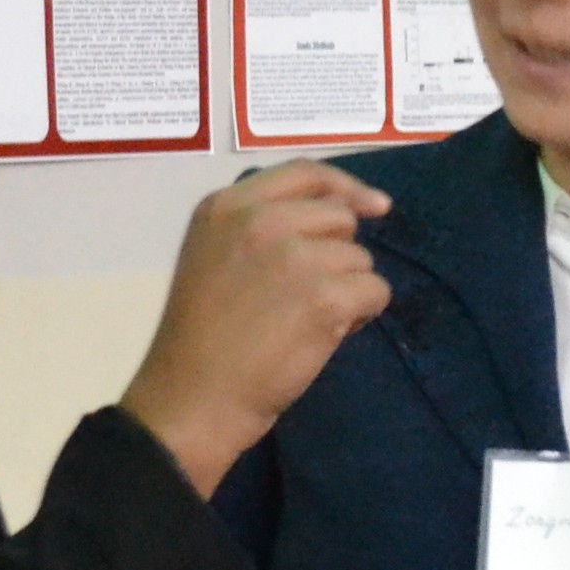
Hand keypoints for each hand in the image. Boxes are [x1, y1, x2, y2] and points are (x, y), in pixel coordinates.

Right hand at [121, 164, 392, 494]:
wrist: (193, 397)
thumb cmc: (201, 337)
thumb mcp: (213, 255)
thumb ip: (259, 227)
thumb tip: (339, 214)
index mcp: (226, 206)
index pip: (305, 173)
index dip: (346, 188)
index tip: (376, 206)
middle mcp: (262, 220)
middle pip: (339, 218)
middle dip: (337, 254)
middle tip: (306, 294)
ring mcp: (295, 255)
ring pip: (359, 259)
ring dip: (346, 289)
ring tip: (304, 321)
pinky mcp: (325, 295)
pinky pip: (376, 291)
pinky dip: (362, 315)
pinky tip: (325, 335)